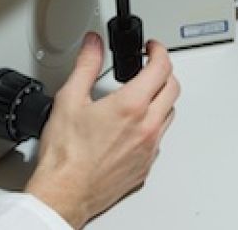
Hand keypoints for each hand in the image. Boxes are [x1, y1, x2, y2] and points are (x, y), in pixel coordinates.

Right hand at [25, 32, 179, 227]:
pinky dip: (152, 126)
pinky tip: (133, 126)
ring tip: (142, 95)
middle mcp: (147, 127)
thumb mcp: (69, 99)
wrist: (65, 193)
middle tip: (150, 67)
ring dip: (161, 100)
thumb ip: (86, 65)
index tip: (152, 49)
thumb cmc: (65, 155)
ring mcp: (149, 149)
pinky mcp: (145, 167)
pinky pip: (159, 139)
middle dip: (164, 73)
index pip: (162, 68)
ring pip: (169, 115)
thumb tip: (93, 44)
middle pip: (173, 89)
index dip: (159, 52)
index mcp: (131, 106)